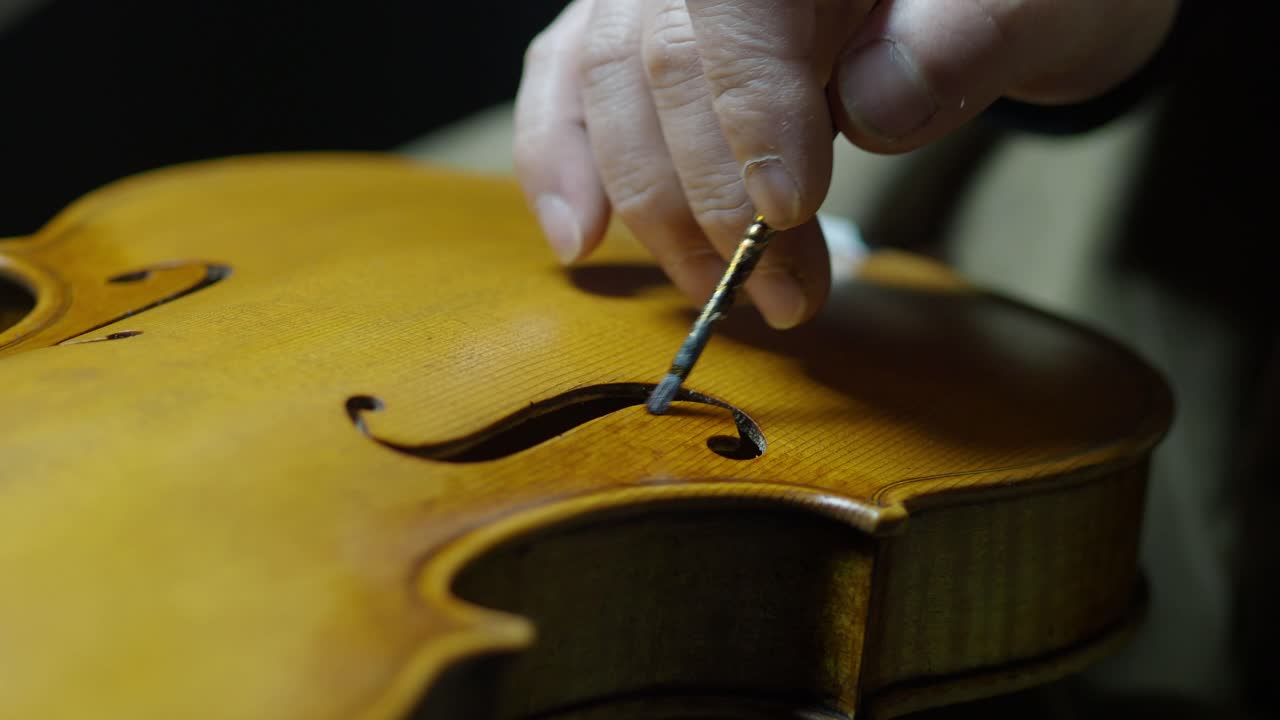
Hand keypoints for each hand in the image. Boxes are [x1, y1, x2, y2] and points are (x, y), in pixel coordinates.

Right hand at [513, 0, 1180, 328]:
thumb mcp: (1043, 3)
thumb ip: (968, 37)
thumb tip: (874, 106)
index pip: (735, 14)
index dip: (749, 117)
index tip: (789, 215)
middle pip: (658, 61)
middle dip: (714, 198)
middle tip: (781, 295)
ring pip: (603, 83)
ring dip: (652, 208)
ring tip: (708, 291)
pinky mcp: (640, 25)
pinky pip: (569, 79)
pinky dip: (564, 161)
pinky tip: (582, 239)